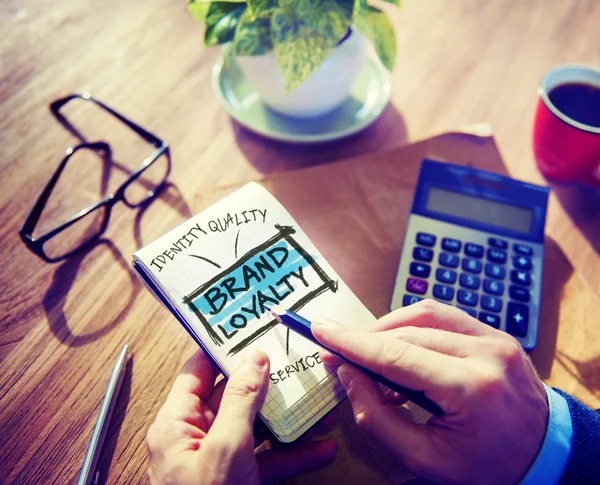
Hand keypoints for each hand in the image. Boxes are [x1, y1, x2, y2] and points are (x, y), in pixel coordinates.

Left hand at [146, 348, 336, 484]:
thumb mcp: (225, 449)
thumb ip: (240, 401)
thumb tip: (254, 359)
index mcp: (177, 423)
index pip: (197, 371)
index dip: (222, 347)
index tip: (250, 328)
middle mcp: (196, 437)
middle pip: (233, 397)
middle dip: (267, 382)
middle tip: (293, 359)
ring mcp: (220, 461)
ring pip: (257, 428)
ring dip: (288, 418)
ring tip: (317, 399)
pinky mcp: (240, 481)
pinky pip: (268, 460)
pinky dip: (294, 454)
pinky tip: (322, 447)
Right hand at [312, 300, 547, 484]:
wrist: (544, 455)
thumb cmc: (487, 465)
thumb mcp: (425, 458)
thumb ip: (377, 417)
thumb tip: (347, 375)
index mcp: (471, 389)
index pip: (396, 355)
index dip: (352, 343)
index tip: (320, 330)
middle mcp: (486, 353)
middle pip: (407, 331)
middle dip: (365, 339)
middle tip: (338, 353)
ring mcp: (495, 338)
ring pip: (424, 313)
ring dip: (388, 328)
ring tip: (368, 353)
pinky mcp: (496, 333)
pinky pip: (443, 316)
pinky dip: (413, 325)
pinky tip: (400, 347)